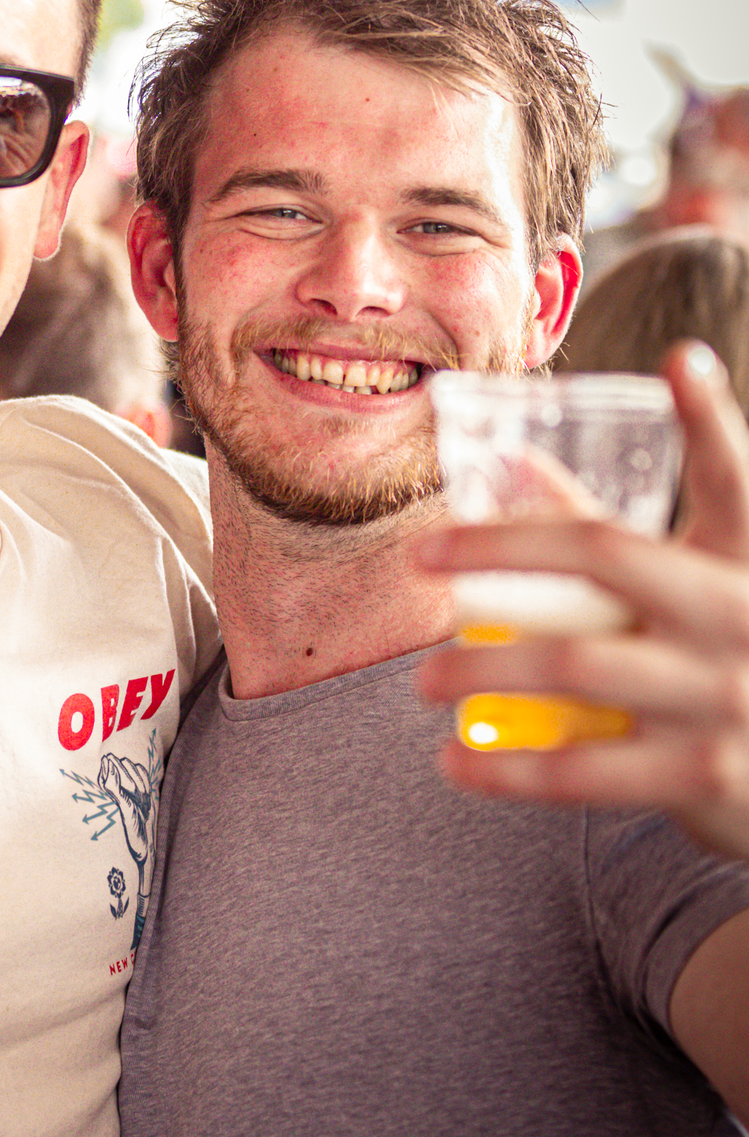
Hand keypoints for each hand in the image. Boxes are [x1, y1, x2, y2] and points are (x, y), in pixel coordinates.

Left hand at [418, 344, 748, 856]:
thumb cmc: (722, 665)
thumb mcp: (698, 591)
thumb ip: (614, 529)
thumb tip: (515, 456)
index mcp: (743, 566)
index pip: (733, 478)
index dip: (713, 416)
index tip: (679, 361)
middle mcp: (737, 617)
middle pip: (606, 555)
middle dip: (499, 550)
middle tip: (420, 563)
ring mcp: (722, 697)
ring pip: (573, 665)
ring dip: (482, 667)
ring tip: (426, 680)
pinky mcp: (702, 775)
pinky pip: (582, 770)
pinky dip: (508, 767)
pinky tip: (455, 762)